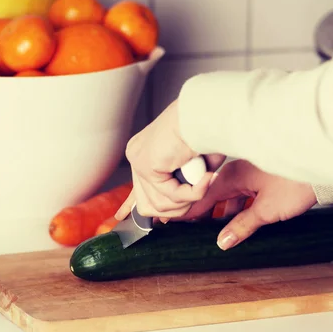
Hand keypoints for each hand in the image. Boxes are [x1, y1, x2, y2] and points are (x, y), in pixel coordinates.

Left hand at [115, 100, 224, 219]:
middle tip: (198, 194)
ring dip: (189, 200)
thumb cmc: (210, 134)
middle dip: (176, 209)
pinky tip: (205, 177)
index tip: (122, 217)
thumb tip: (165, 218)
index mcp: (145, 153)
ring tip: (204, 182)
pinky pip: (170, 195)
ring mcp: (138, 160)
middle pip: (146, 205)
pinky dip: (193, 192)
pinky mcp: (145, 165)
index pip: (134, 188)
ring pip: (160, 205)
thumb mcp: (193, 169)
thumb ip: (180, 190)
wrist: (209, 113)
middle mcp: (137, 156)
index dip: (131, 205)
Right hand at [183, 159, 316, 248]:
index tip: (173, 222)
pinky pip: (241, 194)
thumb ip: (242, 226)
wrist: (320, 162)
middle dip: (204, 214)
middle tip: (192, 231)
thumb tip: (222, 241)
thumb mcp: (267, 210)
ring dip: (223, 213)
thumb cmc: (296, 182)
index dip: (188, 212)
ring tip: (215, 231)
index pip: (201, 198)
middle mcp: (236, 172)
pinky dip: (237, 208)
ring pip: (228, 197)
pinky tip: (239, 222)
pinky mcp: (261, 177)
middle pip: (213, 197)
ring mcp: (249, 173)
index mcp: (231, 177)